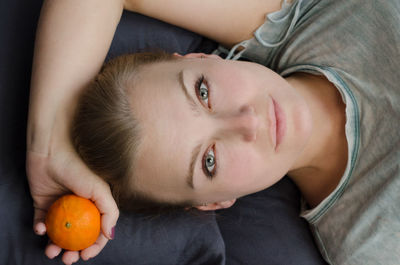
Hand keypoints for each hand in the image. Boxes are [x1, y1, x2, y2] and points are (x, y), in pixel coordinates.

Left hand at [26, 136, 118, 263]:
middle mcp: (79, 207)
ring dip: (56, 246)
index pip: (97, 230)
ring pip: (59, 233)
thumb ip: (109, 212)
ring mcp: (61, 207)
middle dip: (73, 251)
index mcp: (94, 205)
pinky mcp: (43, 204)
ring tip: (52, 251)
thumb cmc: (79, 167)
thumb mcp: (100, 190)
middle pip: (78, 235)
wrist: (51, 150)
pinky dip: (40, 229)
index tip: (85, 255)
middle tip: (68, 259)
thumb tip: (110, 236)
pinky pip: (42, 222)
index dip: (94, 246)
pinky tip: (40, 229)